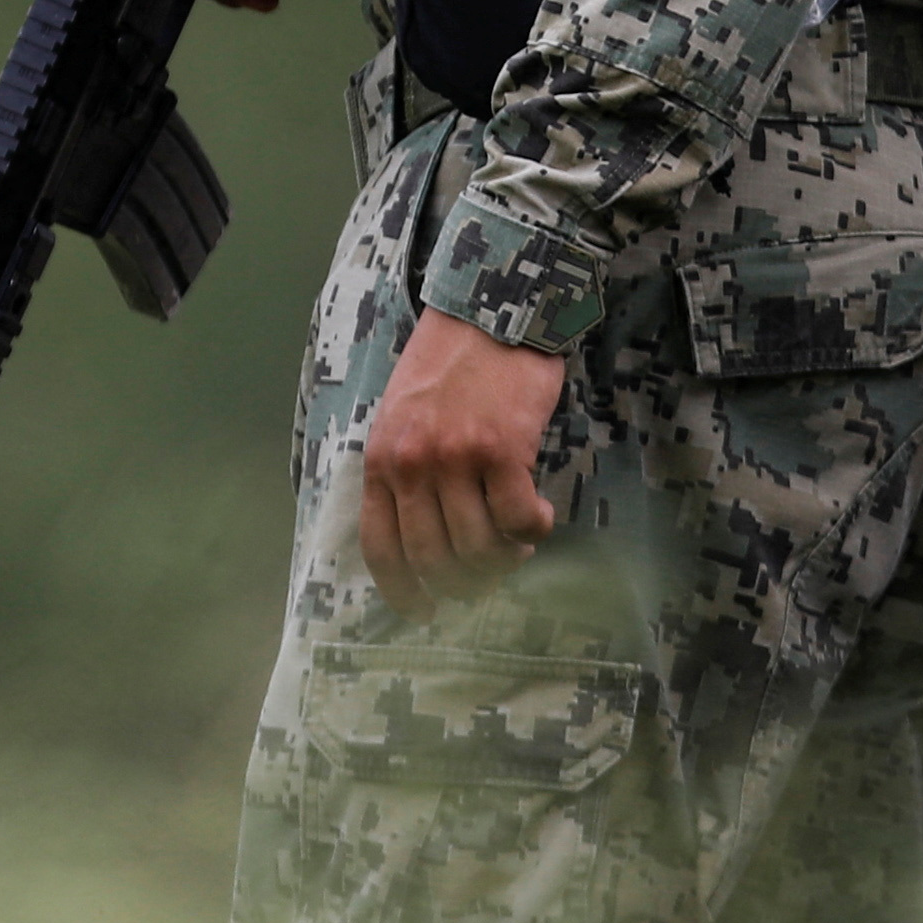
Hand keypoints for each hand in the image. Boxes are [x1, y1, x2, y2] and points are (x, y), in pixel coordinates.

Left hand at [360, 311, 567, 608]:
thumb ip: (406, 472)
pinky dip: (533, 529)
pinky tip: (539, 515)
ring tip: (518, 543)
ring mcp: (455, 458)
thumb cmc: (450, 365)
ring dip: (505, 558)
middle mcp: (413, 464)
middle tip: (490, 577)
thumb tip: (429, 541)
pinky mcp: (501, 450)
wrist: (491, 310)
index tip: (426, 612)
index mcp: (382, 459)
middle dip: (465, 583)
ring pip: (479, 547)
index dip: (405, 591)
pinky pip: (518, 520)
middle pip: (434, 558)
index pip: (382, 547)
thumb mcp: (403, 416)